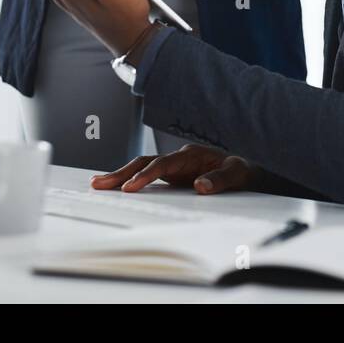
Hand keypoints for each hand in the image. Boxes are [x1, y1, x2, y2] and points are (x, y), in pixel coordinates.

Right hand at [90, 145, 257, 194]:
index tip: (130, 187)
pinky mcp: (172, 175)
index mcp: (191, 154)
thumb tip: (200, 186)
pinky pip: (147, 175)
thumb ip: (220, 179)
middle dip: (122, 173)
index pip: (162, 164)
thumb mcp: (236, 174)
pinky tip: (116, 186)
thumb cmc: (240, 169)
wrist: (245, 168)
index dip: (146, 175)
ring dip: (121, 175)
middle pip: (144, 162)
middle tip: (99, 184)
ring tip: (98, 184)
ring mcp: (173, 166)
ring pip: (142, 167)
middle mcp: (178, 157)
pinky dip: (131, 180)